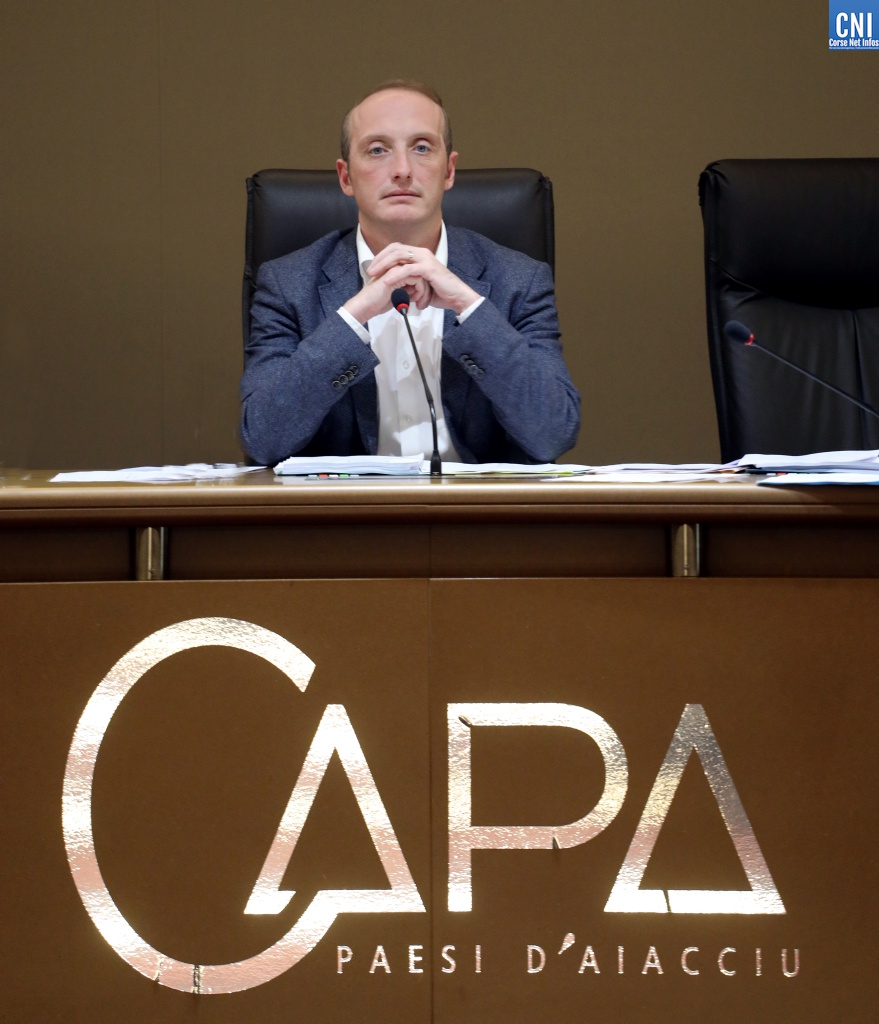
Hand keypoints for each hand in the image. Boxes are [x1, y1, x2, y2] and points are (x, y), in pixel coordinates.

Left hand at [342, 242, 479, 322]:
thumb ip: (408, 280)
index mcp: (419, 255)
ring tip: (374, 274)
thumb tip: (395, 286)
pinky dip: (396, 274)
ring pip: (400, 256)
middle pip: (395, 249)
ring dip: (384, 264)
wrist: (457, 297)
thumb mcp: (420, 284)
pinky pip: (408, 269)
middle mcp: (422, 253)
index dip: (382, 256)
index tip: (372, 267)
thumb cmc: (440, 292)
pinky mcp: (428, 268)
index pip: (396, 249)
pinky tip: (387, 281)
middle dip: (380, 259)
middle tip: (369, 270)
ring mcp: (425, 259)